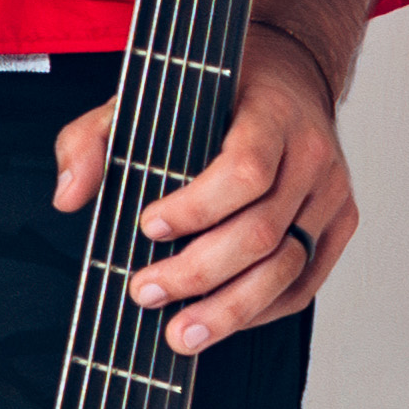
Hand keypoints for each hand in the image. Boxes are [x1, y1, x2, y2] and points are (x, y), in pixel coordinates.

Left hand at [60, 26, 354, 353]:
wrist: (291, 75)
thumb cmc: (217, 92)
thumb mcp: (146, 96)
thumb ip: (94, 138)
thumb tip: (69, 196)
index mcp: (270, 113)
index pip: (244, 170)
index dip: (197, 208)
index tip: (148, 226)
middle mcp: (311, 154)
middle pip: (260, 232)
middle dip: (197, 273)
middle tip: (145, 292)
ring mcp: (331, 193)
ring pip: (286, 268)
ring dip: (229, 310)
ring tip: (180, 333)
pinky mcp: (340, 224)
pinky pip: (304, 284)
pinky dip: (261, 311)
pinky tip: (220, 320)